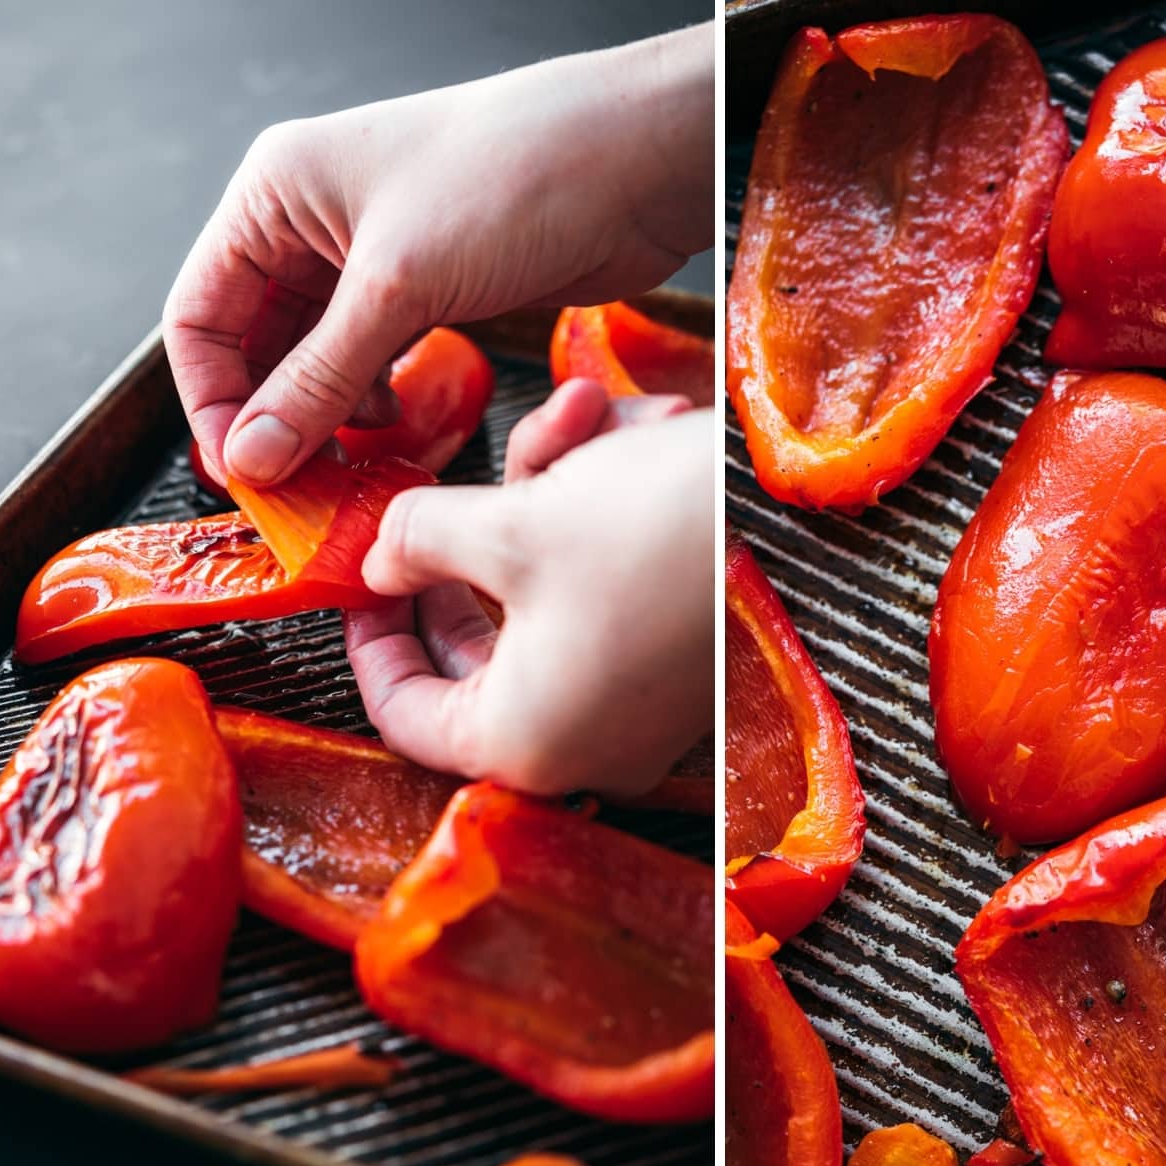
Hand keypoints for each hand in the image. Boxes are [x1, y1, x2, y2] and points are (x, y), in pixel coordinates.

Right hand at [162, 24, 711, 486]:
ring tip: (354, 462)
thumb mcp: (398, 287)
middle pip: (257, 342)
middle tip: (298, 490)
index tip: (241, 472)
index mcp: (278, 191)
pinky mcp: (433, 287)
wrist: (637, 161)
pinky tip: (399, 430)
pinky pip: (378, 361)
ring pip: (320, 359)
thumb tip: (254, 456)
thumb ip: (319, 380)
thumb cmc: (517, 175)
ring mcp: (377, 256)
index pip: (201, 312)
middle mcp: (317, 220)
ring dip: (329, 418)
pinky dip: (377, 402)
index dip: (213, 398)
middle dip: (274, 418)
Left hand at [344, 382, 711, 792]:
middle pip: (473, 657)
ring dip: (537, 510)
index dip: (368, 637)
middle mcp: (584, 745)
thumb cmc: (659, 531)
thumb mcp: (507, 526)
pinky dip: (590, 526)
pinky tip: (614, 436)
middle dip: (460, 552)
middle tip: (437, 499)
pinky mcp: (677, 667)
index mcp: (524, 743)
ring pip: (540, 608)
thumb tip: (380, 555)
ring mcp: (637, 710)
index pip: (404, 714)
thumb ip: (415, 542)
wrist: (806, 505)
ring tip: (572, 421)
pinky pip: (601, 600)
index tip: (360, 577)